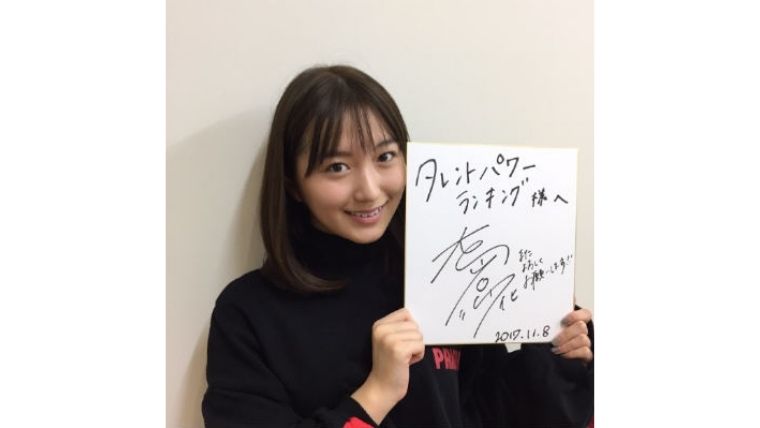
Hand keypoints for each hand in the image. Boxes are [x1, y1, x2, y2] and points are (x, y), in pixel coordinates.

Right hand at [351, 308, 424, 423]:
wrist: (382, 387)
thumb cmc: (390, 364)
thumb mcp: (389, 340)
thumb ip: (400, 327)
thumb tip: (418, 319)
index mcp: (379, 325)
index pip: (405, 313)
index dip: (410, 328)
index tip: (401, 342)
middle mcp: (381, 330)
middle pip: (414, 324)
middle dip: (414, 340)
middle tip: (402, 353)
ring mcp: (389, 339)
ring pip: (419, 335)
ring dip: (416, 348)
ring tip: (404, 358)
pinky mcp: (398, 350)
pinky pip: (420, 345)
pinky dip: (419, 355)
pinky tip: (407, 362)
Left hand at [551, 307, 592, 362]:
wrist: (557, 355)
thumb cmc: (554, 336)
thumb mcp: (554, 325)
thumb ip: (555, 317)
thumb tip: (555, 304)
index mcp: (577, 320)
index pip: (585, 314)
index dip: (575, 316)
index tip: (562, 321)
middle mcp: (583, 330)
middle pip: (581, 326)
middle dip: (566, 334)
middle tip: (554, 341)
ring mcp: (586, 342)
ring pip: (583, 339)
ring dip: (567, 345)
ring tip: (555, 349)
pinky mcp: (587, 354)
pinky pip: (585, 352)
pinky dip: (572, 353)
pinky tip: (563, 354)